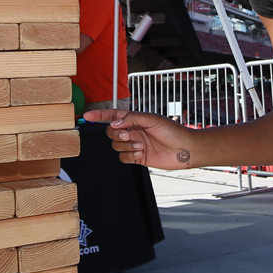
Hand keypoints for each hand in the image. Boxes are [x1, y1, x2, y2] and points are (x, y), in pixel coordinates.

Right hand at [83, 110, 198, 169]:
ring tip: (140, 146)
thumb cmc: (173, 131)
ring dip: (126, 146)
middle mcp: (133, 131)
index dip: (99, 115)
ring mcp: (135, 144)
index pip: (113, 115)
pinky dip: (128, 156)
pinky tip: (140, 154)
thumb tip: (115, 122)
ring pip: (116, 146)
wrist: (185, 149)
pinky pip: (123, 158)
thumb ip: (132, 119)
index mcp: (135, 119)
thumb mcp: (152, 119)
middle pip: (111, 132)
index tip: (87, 115)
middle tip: (129, 136)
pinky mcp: (137, 157)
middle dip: (117, 134)